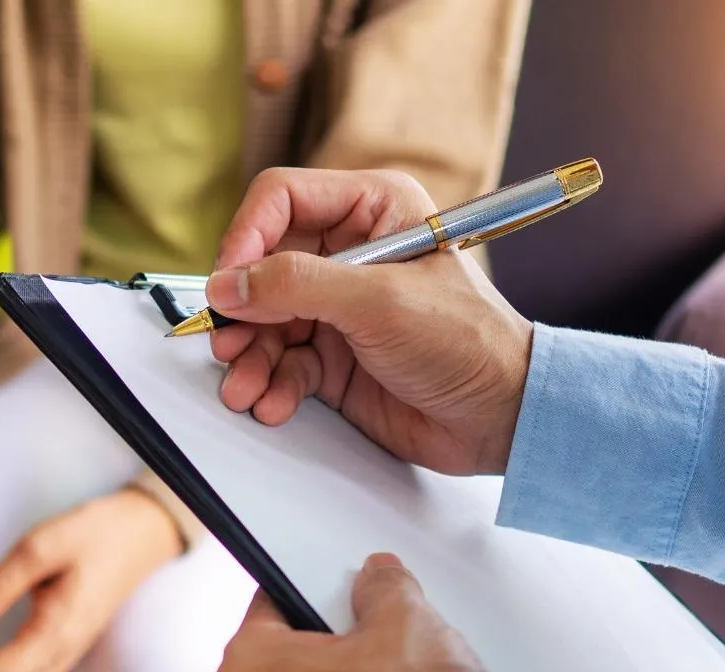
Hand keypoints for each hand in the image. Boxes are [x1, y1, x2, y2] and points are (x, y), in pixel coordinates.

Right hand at [206, 168, 533, 475]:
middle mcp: (350, 254)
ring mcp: (339, 309)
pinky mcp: (334, 357)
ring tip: (245, 388)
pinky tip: (273, 404)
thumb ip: (297, 286)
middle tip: (228, 343)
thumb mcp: (379, 302)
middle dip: (242, 312)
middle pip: (263, 268)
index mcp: (372, 210)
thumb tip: (229, 284)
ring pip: (266, 322)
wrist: (496, 418)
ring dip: (250, 358)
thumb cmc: (466, 343)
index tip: (227, 283)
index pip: (282, 201)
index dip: (246, 237)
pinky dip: (272, 385)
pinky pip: (283, 364)